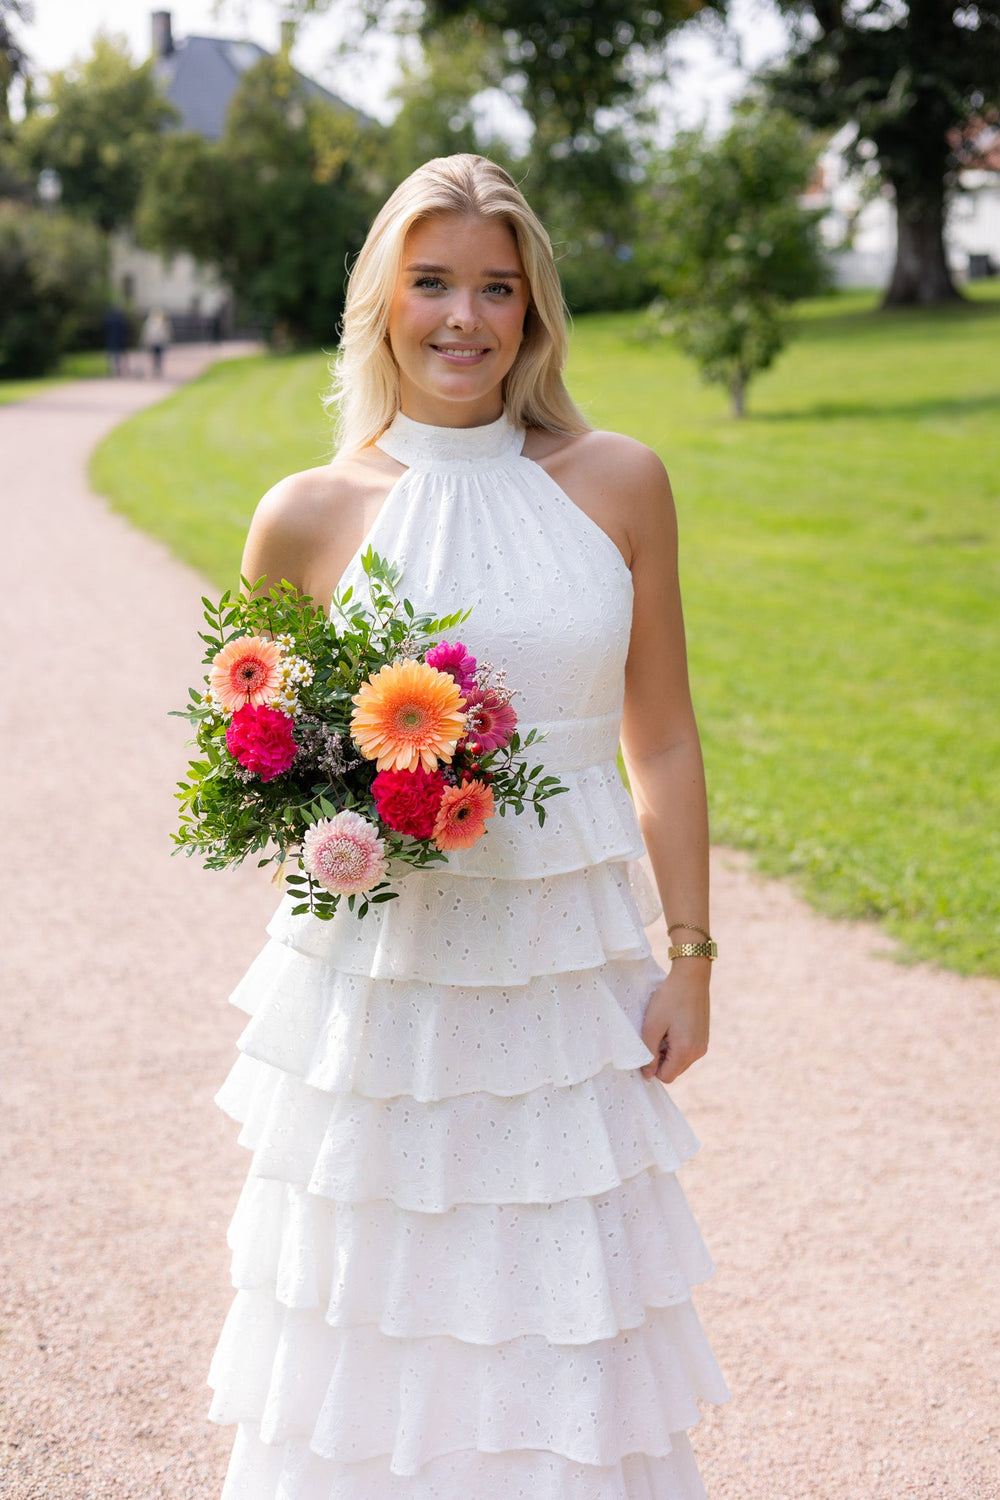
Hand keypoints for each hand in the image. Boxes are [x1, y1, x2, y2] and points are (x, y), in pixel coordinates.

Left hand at [639, 965, 710, 1084]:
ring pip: (680, 1061)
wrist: (691, 976)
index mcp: (686, 1051)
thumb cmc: (669, 999)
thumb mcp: (652, 1025)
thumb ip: (649, 1053)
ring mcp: (703, 1044)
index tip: (646, 1046)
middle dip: (660, 1059)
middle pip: (674, 1070)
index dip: (652, 1067)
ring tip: (664, 1028)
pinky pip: (687, 1050)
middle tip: (654, 1035)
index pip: (666, 1077)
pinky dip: (677, 1044)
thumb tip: (648, 1075)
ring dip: (668, 1051)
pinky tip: (673, 1025)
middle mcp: (698, 1052)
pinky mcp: (704, 1036)